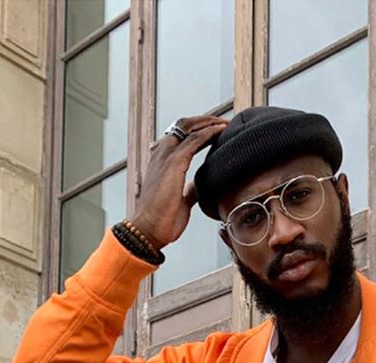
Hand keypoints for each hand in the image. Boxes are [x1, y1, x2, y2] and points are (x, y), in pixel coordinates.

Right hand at [133, 115, 227, 250]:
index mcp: (162, 162)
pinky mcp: (174, 162)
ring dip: (210, 122)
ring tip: (226, 124)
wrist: (149, 229)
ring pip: (190, 127)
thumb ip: (188, 190)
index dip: (199, 130)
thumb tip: (196, 187)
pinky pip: (194, 139)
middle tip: (224, 123)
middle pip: (185, 125)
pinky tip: (220, 131)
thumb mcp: (180, 201)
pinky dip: (209, 132)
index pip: (181, 136)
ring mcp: (167, 156)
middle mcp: (162, 154)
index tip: (216, 131)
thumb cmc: (161, 219)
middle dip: (205, 120)